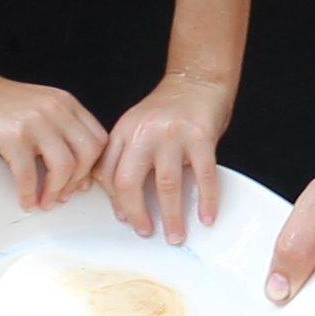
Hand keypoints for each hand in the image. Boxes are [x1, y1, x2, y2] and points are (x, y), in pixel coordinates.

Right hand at [0, 74, 109, 210]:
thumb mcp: (39, 110)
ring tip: (44, 202)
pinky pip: (29, 174)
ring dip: (55, 191)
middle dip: (78, 181)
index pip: (98, 139)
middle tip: (62, 196)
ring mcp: (35, 122)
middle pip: (88, 154)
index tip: (80, 182)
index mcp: (65, 103)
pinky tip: (25, 201)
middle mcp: (56, 110)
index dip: (92, 166)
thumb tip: (69, 176)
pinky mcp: (12, 137)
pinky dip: (28, 193)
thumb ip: (56, 133)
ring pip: (65, 166)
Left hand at [100, 74, 233, 237]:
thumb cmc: (168, 110)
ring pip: (166, 185)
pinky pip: (203, 176)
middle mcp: (143, 132)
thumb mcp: (137, 127)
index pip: (108, 172)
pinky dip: (206, 200)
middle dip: (135, 214)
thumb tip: (123, 202)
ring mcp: (172, 134)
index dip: (113, 200)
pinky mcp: (200, 136)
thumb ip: (127, 156)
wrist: (197, 80)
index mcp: (123, 131)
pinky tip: (207, 216)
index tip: (123, 217)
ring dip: (171, 216)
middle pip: (129, 182)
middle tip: (145, 232)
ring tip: (175, 235)